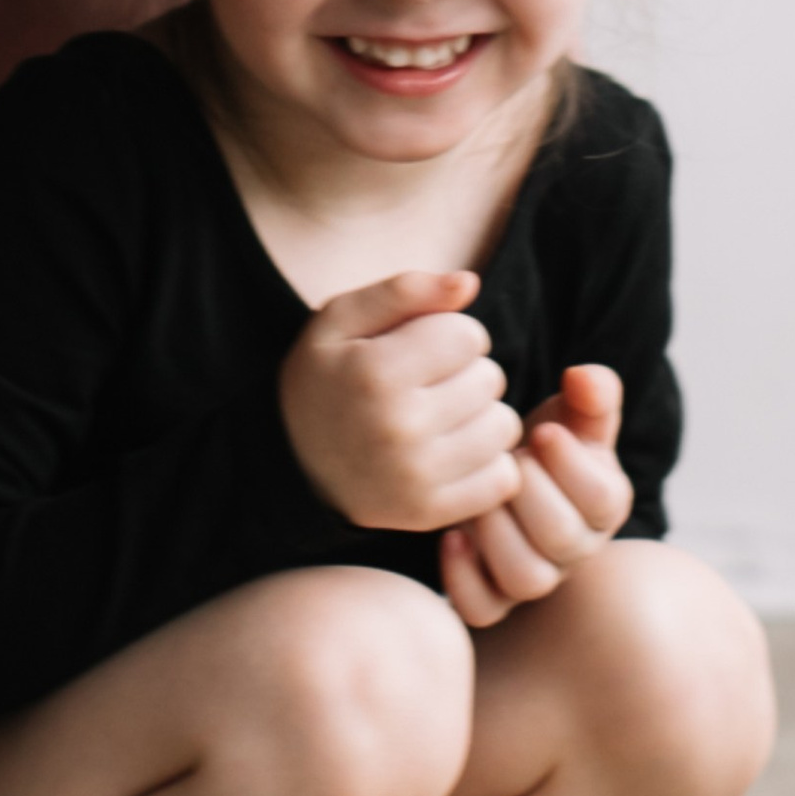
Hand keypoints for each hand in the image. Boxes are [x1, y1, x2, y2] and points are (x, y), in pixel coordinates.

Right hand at [278, 271, 522, 534]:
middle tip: (430, 386)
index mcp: (374, 372)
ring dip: (482, 417)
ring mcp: (416, 477)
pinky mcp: (431, 513)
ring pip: (504, 426)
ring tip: (444, 418)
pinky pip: (503, 477)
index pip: (469, 335)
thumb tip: (468, 283)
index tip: (423, 348)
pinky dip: (487, 462)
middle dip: (467, 373)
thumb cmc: (324, 381)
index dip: (450, 333)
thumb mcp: (340, 320)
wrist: (290, 465)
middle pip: (490, 378)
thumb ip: (404, 290)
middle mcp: (398, 427)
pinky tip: (453, 453)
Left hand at [439, 365, 632, 627]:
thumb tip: (583, 377)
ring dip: (498, 532)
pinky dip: (463, 577)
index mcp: (603, 504)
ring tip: (479, 495)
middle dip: (530, 494)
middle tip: (505, 460)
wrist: (494, 478)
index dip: (572, 466)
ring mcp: (534, 578)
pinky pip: (482, 610)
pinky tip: (451, 533)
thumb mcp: (568, 414)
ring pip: (527, 578)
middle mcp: (575, 550)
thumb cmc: (538, 446)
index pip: (605, 500)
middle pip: (564, 541)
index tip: (540, 431)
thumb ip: (589, 394)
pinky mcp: (491, 599)